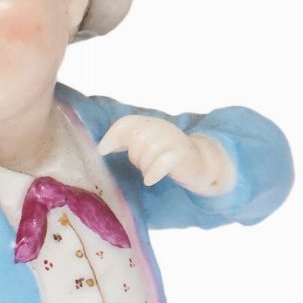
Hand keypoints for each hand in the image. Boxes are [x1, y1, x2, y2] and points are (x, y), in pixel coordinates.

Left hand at [98, 114, 234, 195]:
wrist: (200, 164)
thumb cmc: (167, 156)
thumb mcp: (146, 145)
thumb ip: (127, 142)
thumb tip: (102, 147)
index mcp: (151, 123)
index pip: (127, 122)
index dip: (113, 136)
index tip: (102, 151)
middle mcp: (162, 128)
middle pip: (135, 140)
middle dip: (134, 156)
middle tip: (142, 164)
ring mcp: (173, 140)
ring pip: (147, 153)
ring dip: (145, 167)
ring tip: (151, 171)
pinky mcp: (181, 156)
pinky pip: (161, 162)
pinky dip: (153, 172)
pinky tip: (150, 180)